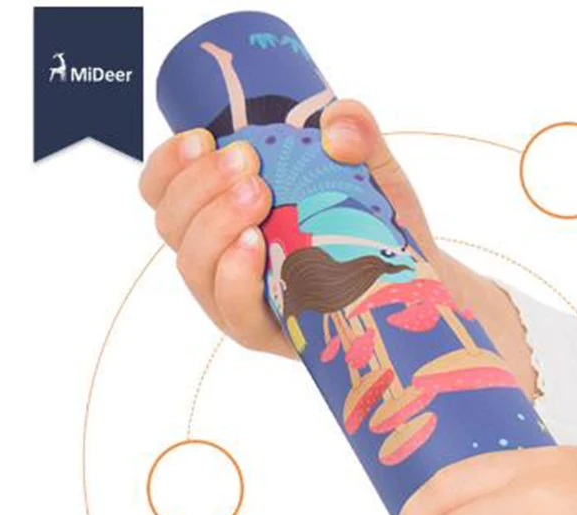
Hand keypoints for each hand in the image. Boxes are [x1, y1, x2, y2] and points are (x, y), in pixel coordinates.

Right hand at [139, 102, 536, 392]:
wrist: (410, 289)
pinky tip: (254, 244)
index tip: (203, 138)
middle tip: (248, 164)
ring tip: (258, 197)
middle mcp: (220, 257)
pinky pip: (230, 308)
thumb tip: (336, 120)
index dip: (169, 163)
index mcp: (225, 213)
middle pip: (171, 223)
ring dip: (214, 224)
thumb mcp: (373, 173)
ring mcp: (238, 299)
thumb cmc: (377, 230)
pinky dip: (234, 274)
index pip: (166, 190)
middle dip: (200, 186)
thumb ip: (360, 134)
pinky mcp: (264, 332)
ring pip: (192, 265)